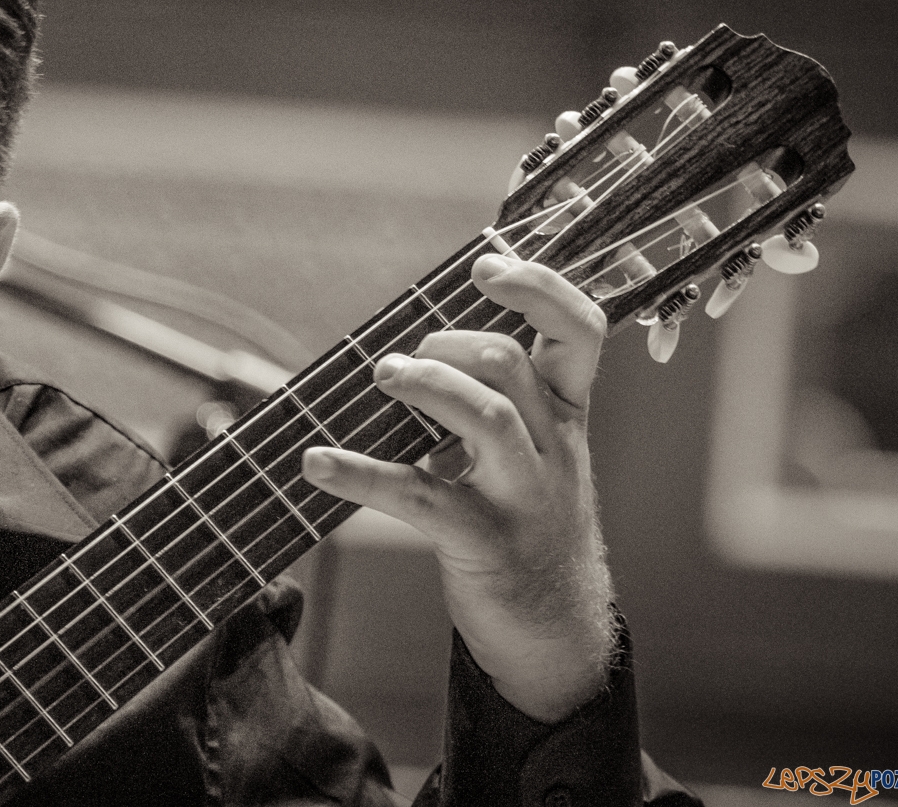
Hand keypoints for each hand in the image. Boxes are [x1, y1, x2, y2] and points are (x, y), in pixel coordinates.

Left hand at [301, 253, 616, 722]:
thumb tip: (409, 346)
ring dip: (426, 385)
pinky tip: (315, 463)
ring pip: (487, 418)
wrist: (557, 633)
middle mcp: (555, 447)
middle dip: (449, 343)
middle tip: (403, 361)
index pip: (582, 331)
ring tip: (382, 375)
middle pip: (511, 365)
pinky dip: (360, 475)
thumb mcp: (532, 453)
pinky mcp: (485, 543)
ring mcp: (524, 497)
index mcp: (565, 414)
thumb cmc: (528, 522)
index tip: (488, 265)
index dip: (541, 287)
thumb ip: (492, 399)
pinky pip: (420, 498)